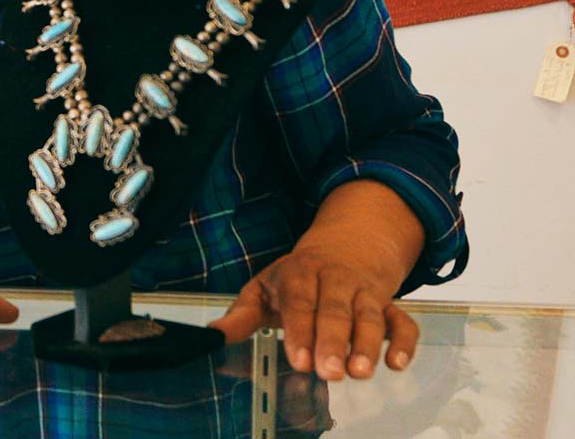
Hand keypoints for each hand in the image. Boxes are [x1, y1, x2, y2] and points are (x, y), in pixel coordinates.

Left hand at [208, 244, 417, 381]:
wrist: (345, 246)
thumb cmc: (298, 278)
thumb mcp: (265, 288)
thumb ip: (241, 316)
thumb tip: (213, 337)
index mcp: (299, 273)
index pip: (298, 301)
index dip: (299, 330)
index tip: (298, 360)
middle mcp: (334, 280)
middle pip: (334, 309)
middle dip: (332, 341)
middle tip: (329, 372)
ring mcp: (364, 291)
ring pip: (369, 314)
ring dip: (367, 343)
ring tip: (361, 371)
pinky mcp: (389, 305)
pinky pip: (402, 321)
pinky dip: (404, 341)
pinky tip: (397, 363)